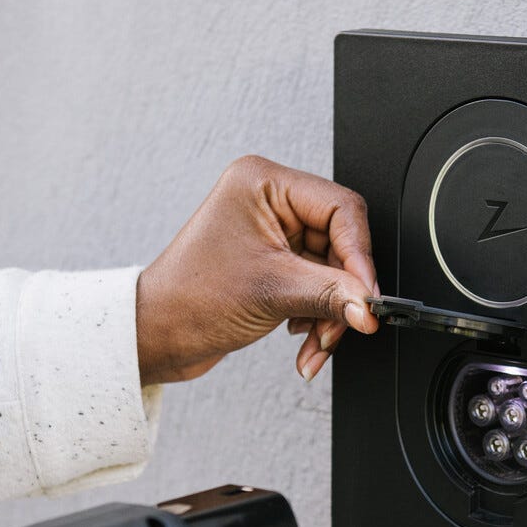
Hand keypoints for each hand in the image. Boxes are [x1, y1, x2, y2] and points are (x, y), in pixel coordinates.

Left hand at [136, 155, 380, 384]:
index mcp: (263, 184)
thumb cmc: (188, 300)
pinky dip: (319, 316)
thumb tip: (370, 304)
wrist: (157, 337)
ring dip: (331, 313)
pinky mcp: (277, 262)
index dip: (359, 256)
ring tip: (316, 343)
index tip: (366, 295)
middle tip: (345, 323)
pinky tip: (303, 336)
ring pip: (334, 272)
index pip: (341, 210)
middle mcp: (270, 202)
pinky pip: (320, 286)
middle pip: (341, 244)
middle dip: (342, 294)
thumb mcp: (272, 293)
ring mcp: (275, 233)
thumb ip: (331, 295)